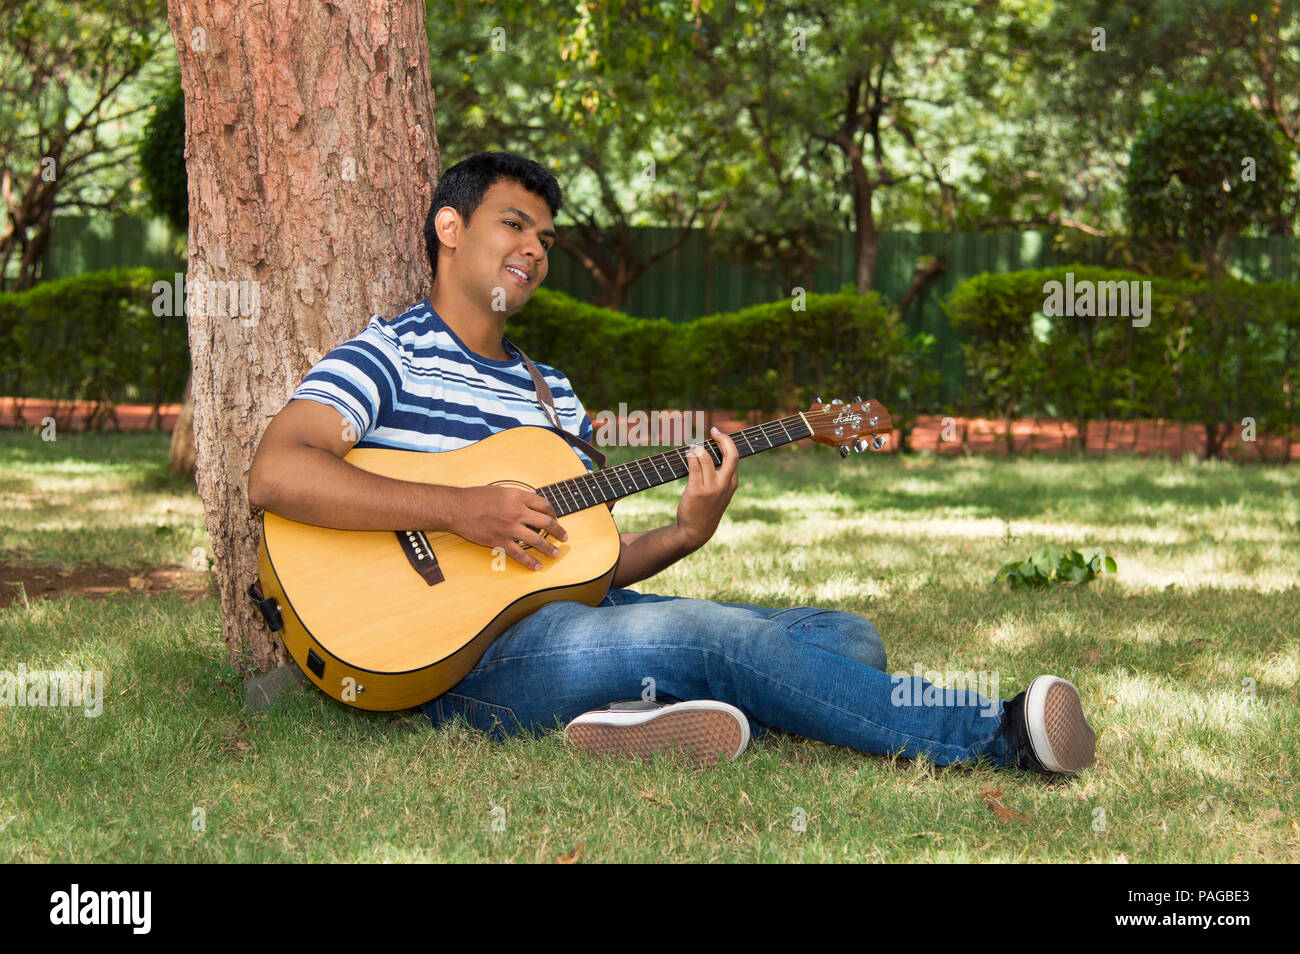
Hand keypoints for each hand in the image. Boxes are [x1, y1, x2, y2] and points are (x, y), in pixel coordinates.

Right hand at [446, 486, 565, 570]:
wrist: (457, 508)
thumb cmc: (476, 497)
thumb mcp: (500, 490)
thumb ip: (516, 496)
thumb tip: (530, 498)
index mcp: (518, 497)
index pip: (544, 504)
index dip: (553, 512)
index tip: (555, 518)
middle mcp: (517, 511)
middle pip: (546, 522)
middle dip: (558, 531)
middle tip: (564, 537)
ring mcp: (509, 527)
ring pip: (537, 540)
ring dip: (549, 548)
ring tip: (555, 554)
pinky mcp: (500, 541)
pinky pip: (519, 554)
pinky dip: (530, 561)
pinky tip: (537, 566)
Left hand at [676, 426, 738, 550]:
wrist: (696, 530)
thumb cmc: (706, 508)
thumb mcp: (719, 492)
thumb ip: (720, 475)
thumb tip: (709, 451)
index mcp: (732, 483)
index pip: (734, 456)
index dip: (727, 441)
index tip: (717, 433)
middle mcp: (724, 484)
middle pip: (730, 455)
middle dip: (723, 439)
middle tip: (713, 431)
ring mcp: (711, 487)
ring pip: (706, 457)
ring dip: (698, 448)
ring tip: (693, 446)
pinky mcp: (697, 490)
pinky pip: (694, 466)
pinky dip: (690, 456)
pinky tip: (687, 454)